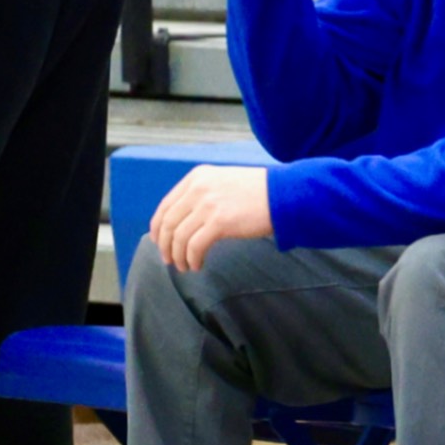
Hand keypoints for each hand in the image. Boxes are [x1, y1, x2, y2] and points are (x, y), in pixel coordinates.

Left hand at [145, 165, 276, 272]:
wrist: (286, 194)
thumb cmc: (261, 192)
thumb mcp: (225, 182)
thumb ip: (204, 193)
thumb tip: (187, 220)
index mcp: (197, 177)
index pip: (166, 205)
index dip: (158, 227)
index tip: (160, 241)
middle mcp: (198, 189)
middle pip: (168, 222)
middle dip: (165, 245)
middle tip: (169, 259)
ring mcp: (207, 205)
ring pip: (179, 237)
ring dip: (178, 256)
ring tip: (184, 266)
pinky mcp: (219, 222)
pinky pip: (195, 246)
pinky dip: (192, 259)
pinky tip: (197, 265)